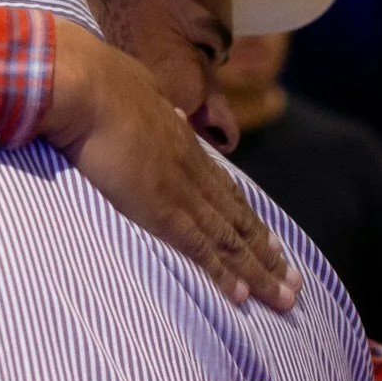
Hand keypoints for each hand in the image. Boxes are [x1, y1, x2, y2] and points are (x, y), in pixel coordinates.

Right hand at [41, 20, 301, 309]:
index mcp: (182, 143)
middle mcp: (192, 169)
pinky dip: (223, 273)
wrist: (88, 88)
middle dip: (267, 252)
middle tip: (293, 281)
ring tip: (283, 297)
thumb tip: (162, 110)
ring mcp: (181, 191)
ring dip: (259, 271)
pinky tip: (241, 296)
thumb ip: (154, 109)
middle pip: (238, 219)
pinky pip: (201, 248)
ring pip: (231, 239)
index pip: (224, 189)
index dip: (247, 217)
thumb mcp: (140, 91)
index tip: (271, 240)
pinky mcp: (163, 210)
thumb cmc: (98, 83)